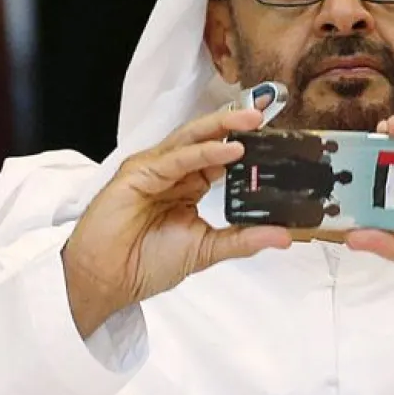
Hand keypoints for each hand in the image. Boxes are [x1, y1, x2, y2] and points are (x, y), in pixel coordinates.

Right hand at [62, 108, 290, 336]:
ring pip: (192, 140)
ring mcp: (155, 169)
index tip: (277, 142)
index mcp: (189, 187)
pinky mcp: (139, 172)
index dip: (248, 149)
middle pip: (207, 141)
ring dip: (222, 128)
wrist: (108, 279)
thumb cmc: (147, 264)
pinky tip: (229, 150)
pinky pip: (176, 158)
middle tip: (266, 115)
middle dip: (236, 126)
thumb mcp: (207, 250)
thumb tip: (285, 236)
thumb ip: (244, 239)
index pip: (222, 159)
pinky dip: (203, 152)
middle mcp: (173, 173)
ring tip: (252, 121)